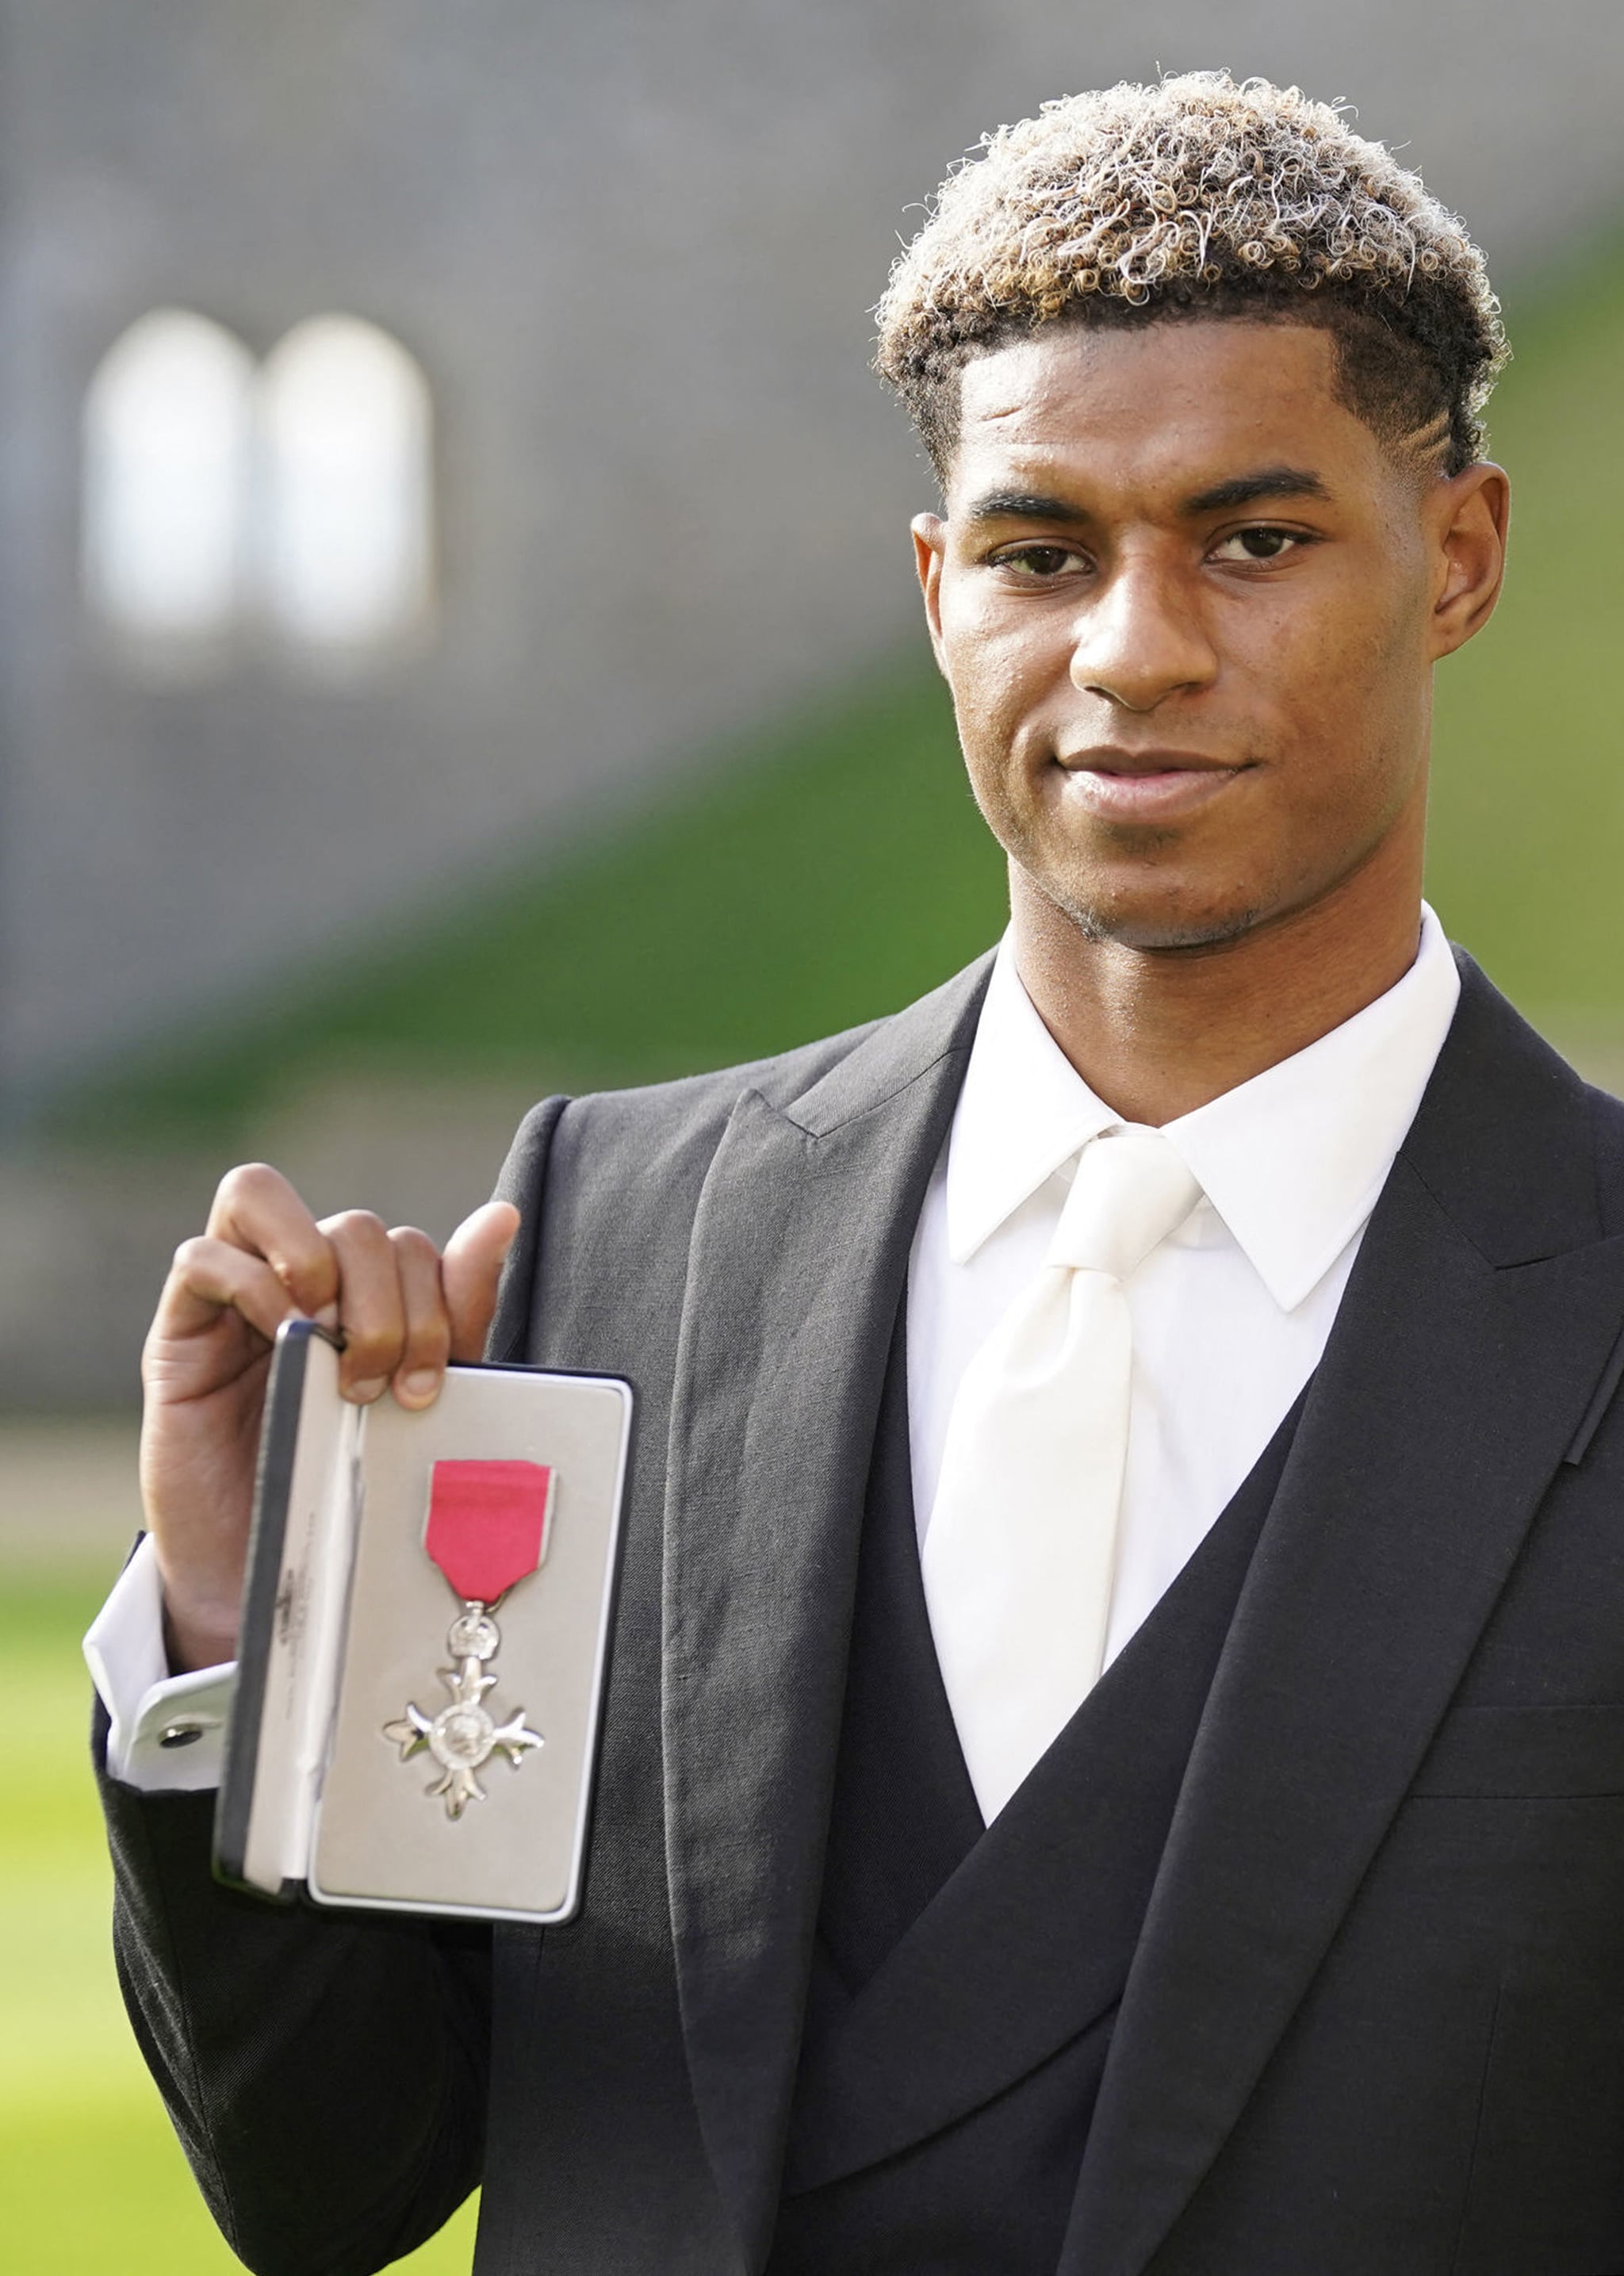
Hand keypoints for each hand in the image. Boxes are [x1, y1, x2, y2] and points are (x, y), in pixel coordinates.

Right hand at [139, 1163, 519, 1673]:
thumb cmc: (347, 1481)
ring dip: (316, 1258)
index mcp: (363, 1295)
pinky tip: (280, 1337)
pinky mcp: (178, 1329)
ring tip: (328, 1335)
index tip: (428, 1384)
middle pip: (354, 1225)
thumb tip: (503, 1216)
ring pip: (258, 1192)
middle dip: (386, 1303)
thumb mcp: (417, 1394)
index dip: (433, 1301)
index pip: (407, 1244)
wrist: (277, 1576)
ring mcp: (233, 1296)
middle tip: (377, 1380)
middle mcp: (299, 1281)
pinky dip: (250, 1284)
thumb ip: (456, 1309)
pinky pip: (201, 1257)